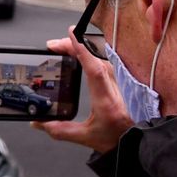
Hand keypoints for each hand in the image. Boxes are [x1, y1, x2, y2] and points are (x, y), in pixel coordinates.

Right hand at [31, 27, 133, 153]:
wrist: (138, 140)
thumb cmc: (117, 138)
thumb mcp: (86, 137)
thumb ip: (60, 130)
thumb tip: (38, 123)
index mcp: (105, 100)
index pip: (94, 69)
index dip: (83, 50)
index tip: (71, 36)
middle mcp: (113, 88)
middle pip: (95, 58)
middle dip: (74, 45)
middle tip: (53, 45)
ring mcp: (117, 82)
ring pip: (100, 56)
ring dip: (81, 47)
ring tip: (63, 46)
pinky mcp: (118, 81)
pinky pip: (103, 60)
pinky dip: (90, 52)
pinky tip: (80, 51)